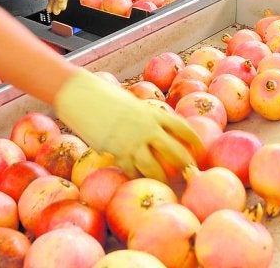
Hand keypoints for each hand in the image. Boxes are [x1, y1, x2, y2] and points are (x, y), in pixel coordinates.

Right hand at [54, 69, 201, 181]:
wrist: (80, 94)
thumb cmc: (103, 95)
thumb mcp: (130, 102)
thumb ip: (144, 115)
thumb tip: (155, 129)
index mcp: (152, 112)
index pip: (183, 128)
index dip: (195, 141)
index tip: (200, 151)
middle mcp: (147, 127)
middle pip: (176, 153)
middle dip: (185, 167)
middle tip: (188, 175)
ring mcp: (132, 141)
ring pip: (156, 170)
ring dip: (162, 179)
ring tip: (165, 184)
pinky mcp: (116, 152)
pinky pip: (132, 172)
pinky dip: (136, 177)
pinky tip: (137, 179)